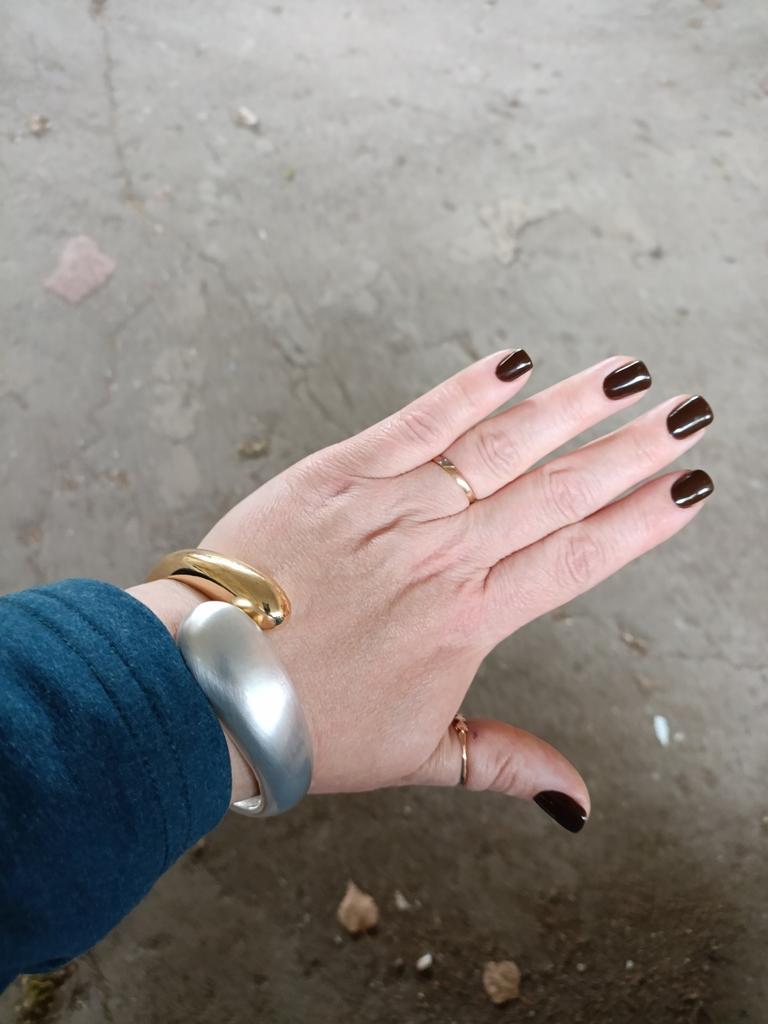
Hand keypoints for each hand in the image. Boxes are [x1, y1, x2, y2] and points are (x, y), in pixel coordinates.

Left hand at [132, 351, 713, 830]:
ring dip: (569, 408)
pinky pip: (415, 421)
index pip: (577, 557)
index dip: (641, 520)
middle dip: (630, 450)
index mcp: (470, 619)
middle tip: (686, 414)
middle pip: (557, 492)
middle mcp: (445, 554)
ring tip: (626, 375)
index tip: (688, 487)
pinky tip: (511, 363)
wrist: (209, 682)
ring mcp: (394, 506)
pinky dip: (465, 390)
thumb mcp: (418, 757)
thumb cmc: (308, 721)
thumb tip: (580, 801)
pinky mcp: (341, 472)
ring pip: (500, 447)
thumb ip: (506, 764)